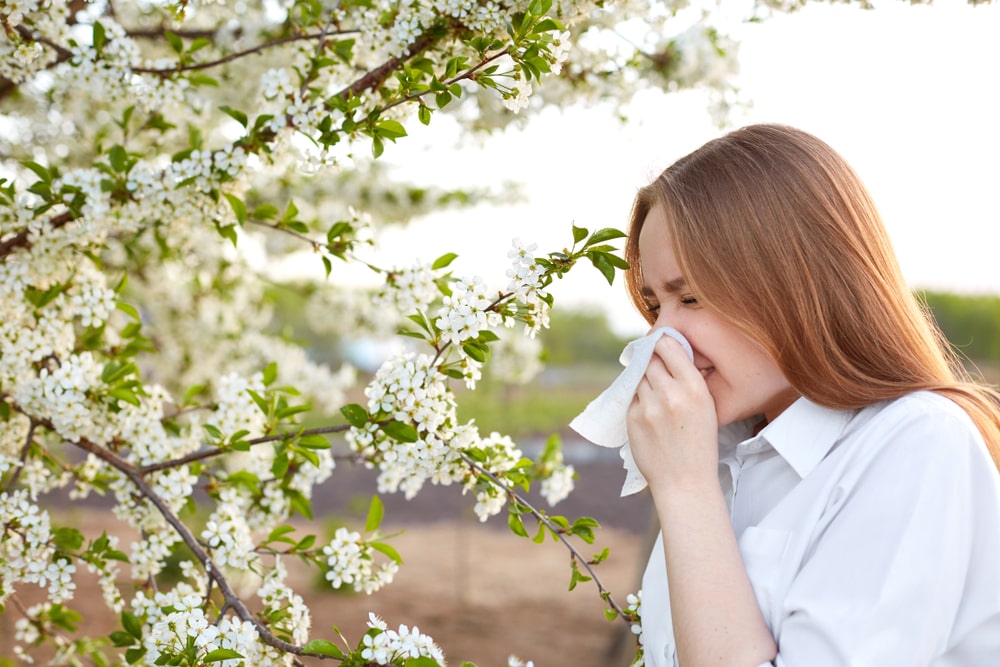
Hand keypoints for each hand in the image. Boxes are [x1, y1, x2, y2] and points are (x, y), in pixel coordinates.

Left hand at [626, 336, 718, 492]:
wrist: (684, 481)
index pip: (669, 347)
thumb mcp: (707, 407)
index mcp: (695, 388)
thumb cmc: (699, 445)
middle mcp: (670, 393)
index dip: (662, 342)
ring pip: (639, 377)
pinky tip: (650, 412)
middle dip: (652, 361)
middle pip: (650, 360)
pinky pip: (632, 397)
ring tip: (656, 395)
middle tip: (656, 368)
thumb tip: (667, 354)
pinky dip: (638, 399)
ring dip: (644, 380)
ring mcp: (649, 406)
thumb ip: (688, 380)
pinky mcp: (633, 418)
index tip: (660, 343)